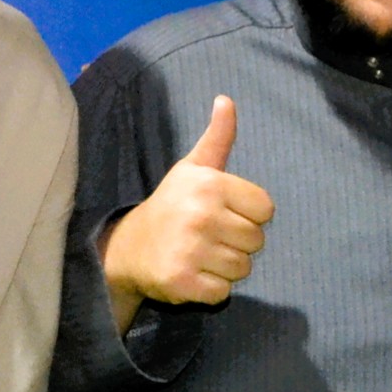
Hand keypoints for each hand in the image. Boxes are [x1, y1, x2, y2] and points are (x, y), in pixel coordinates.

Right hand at [99, 96, 274, 334]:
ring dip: (225, 268)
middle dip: (237, 243)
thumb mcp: (192, 168)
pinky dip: (211, 290)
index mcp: (210, 185)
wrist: (127, 247)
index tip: (222, 213)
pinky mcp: (182, 281)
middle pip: (256, 241)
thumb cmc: (171, 205)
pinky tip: (192, 274)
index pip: (265, 210)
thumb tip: (226, 100)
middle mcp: (201, 215)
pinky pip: (223, 292)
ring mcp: (191, 250)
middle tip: (208, 237)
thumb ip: (217, 137)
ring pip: (242, 269)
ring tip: (200, 255)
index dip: (248, 215)